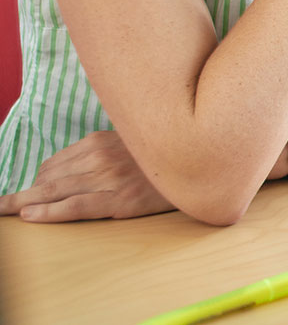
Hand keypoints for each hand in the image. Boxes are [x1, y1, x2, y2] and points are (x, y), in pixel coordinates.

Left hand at [0, 131, 173, 221]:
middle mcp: (100, 156)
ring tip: (4, 210)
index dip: (36, 180)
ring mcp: (108, 178)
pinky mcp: (118, 200)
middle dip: (20, 192)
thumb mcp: (130, 144)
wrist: (200, 163)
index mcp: (101, 140)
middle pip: (49, 178)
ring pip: (54, 191)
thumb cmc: (162, 157)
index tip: (23, 192)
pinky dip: (47, 212)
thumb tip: (74, 167)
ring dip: (24, 202)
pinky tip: (28, 216)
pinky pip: (74, 207)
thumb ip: (103, 151)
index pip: (55, 163)